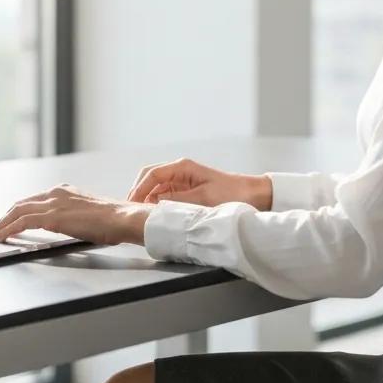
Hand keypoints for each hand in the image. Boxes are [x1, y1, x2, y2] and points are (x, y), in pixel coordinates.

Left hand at [0, 184, 152, 245]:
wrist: (123, 218)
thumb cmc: (114, 220)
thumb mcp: (89, 214)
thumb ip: (75, 217)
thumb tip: (70, 226)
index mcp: (66, 191)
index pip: (35, 200)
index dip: (20, 210)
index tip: (11, 219)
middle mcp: (57, 193)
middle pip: (22, 203)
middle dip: (7, 216)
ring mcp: (54, 203)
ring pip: (18, 211)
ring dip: (3, 223)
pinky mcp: (52, 217)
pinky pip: (22, 222)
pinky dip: (9, 228)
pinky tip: (3, 237)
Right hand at [126, 157, 271, 210]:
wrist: (252, 194)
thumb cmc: (231, 193)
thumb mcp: (203, 199)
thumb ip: (177, 200)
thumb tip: (155, 204)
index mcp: (182, 167)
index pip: (152, 174)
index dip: (139, 189)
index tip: (132, 204)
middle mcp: (179, 171)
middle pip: (149, 178)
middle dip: (138, 193)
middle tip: (130, 210)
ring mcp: (181, 181)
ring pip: (155, 188)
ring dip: (146, 199)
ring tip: (140, 215)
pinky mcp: (185, 191)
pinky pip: (164, 195)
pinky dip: (156, 203)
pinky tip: (154, 215)